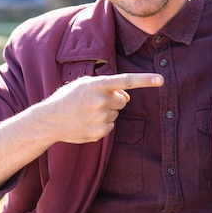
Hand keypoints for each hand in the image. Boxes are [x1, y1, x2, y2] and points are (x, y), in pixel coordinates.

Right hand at [35, 73, 163, 143]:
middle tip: (95, 101)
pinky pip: (111, 126)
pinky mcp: (99, 132)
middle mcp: (100, 101)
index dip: (144, 80)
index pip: (126, 81)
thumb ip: (108, 86)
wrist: (50, 120)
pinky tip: (87, 122)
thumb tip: (127, 97)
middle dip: (115, 100)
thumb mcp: (85, 84)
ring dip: (107, 112)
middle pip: (123, 100)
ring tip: (87, 112)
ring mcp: (100, 118)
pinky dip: (103, 124)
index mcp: (97, 85)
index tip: (161, 79)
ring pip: (116, 113)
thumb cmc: (69, 98)